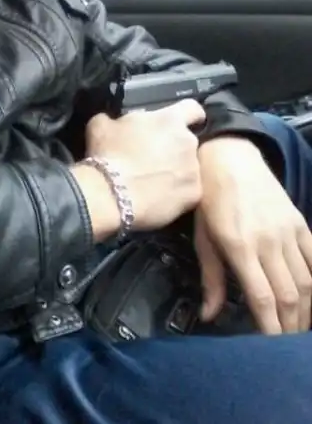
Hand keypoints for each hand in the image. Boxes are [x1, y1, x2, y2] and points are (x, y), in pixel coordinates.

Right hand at [77, 100, 204, 236]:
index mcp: (169, 119)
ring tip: (155, 181)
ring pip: (190, 167)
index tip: (179, 124)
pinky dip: (177, 193)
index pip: (193, 109)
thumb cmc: (107, 154)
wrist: (111, 193)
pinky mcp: (193, 194)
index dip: (188, 116)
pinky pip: (189, 191)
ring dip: (177, 171)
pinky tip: (160, 197)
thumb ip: (117, 119)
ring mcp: (194, 169)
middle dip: (176, 147)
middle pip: (189, 141)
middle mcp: (188, 141)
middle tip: (155, 157)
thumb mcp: (102, 125)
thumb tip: (115, 122)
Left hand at [195, 136, 311, 333]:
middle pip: (289, 295)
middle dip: (290, 325)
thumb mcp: (203, 237)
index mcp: (239, 245)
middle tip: (286, 347)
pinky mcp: (299, 223)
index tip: (270, 347)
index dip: (269, 326)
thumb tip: (209, 316)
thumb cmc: (208, 199)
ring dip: (306, 310)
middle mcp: (267, 241)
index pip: (261, 296)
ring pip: (307, 281)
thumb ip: (211, 277)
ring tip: (299, 329)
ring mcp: (287, 231)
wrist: (229, 157)